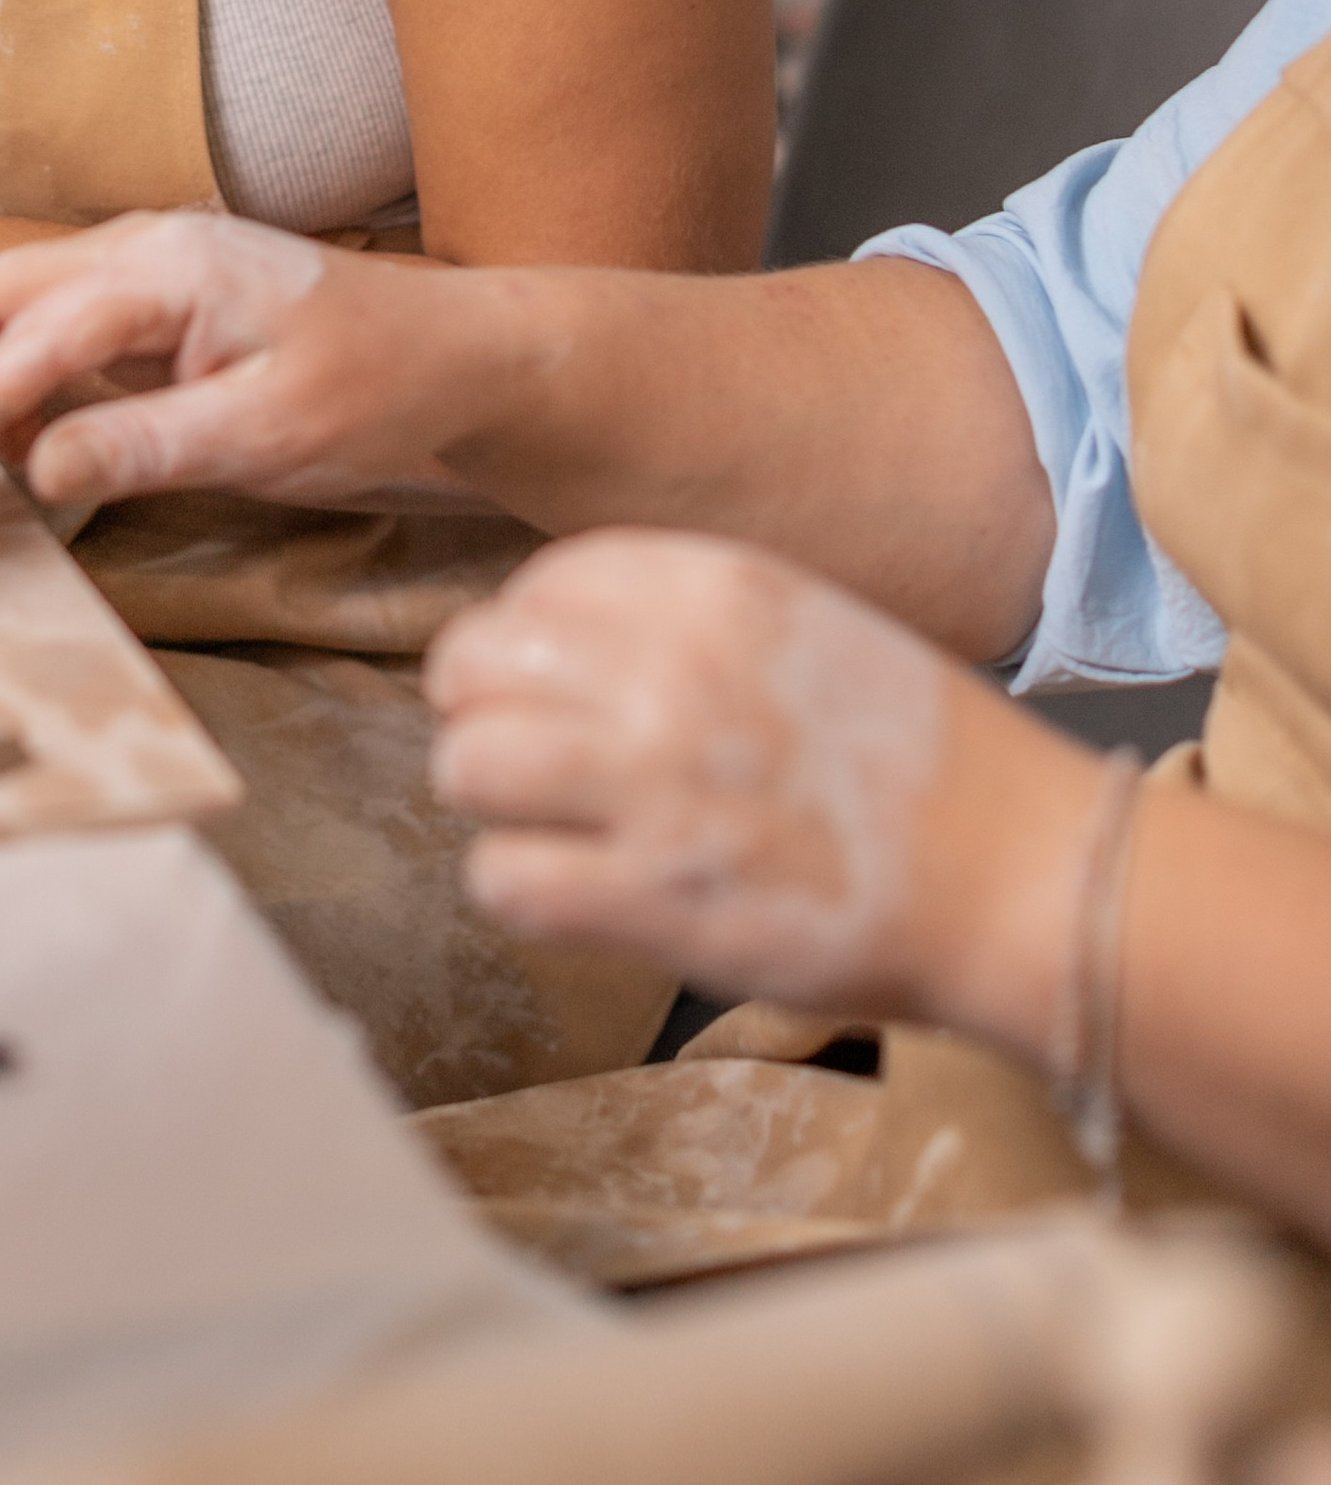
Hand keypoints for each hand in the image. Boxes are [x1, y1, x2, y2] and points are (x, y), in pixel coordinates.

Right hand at [0, 210, 516, 506]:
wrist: (452, 355)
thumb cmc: (375, 389)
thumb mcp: (265, 437)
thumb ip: (144, 447)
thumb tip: (34, 468)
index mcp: (173, 268)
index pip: (39, 330)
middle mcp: (149, 247)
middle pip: (3, 291)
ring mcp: (152, 266)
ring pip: (22, 300)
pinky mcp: (160, 298)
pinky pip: (62, 320)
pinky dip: (18, 370)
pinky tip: (13, 436)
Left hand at [426, 531, 1106, 1043]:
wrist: (1019, 876)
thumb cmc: (920, 758)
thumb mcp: (805, 621)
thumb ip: (686, 615)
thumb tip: (565, 637)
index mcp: (709, 589)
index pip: (535, 586)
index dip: (534, 643)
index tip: (565, 688)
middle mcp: (665, 670)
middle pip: (470, 665)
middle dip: (488, 714)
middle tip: (536, 758)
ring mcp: (653, 786)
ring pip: (465, 766)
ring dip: (498, 805)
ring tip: (552, 828)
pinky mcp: (654, 899)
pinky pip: (502, 878)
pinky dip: (522, 892)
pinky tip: (575, 893)